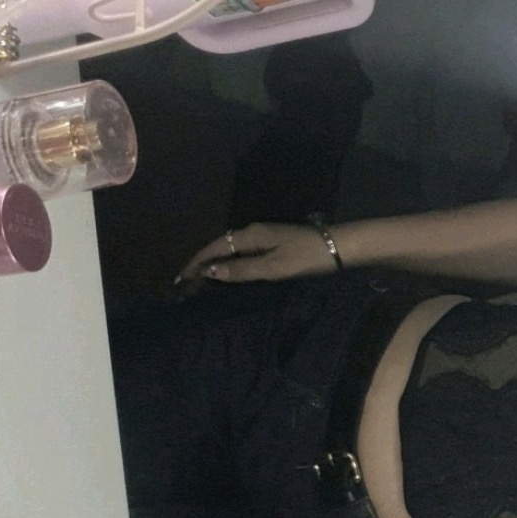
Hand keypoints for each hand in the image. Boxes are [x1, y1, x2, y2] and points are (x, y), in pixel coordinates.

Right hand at [178, 221, 338, 285]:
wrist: (336, 248)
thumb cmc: (305, 258)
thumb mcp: (273, 268)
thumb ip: (241, 270)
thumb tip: (210, 271)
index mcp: (249, 235)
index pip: (214, 248)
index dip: (195, 263)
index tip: (180, 280)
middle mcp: (251, 232)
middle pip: (218, 247)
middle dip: (200, 265)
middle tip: (185, 285)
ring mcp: (261, 237)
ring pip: (228, 250)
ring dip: (212, 265)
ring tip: (198, 282)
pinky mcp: (270, 244)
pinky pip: (239, 253)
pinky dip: (226, 264)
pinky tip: (224, 275)